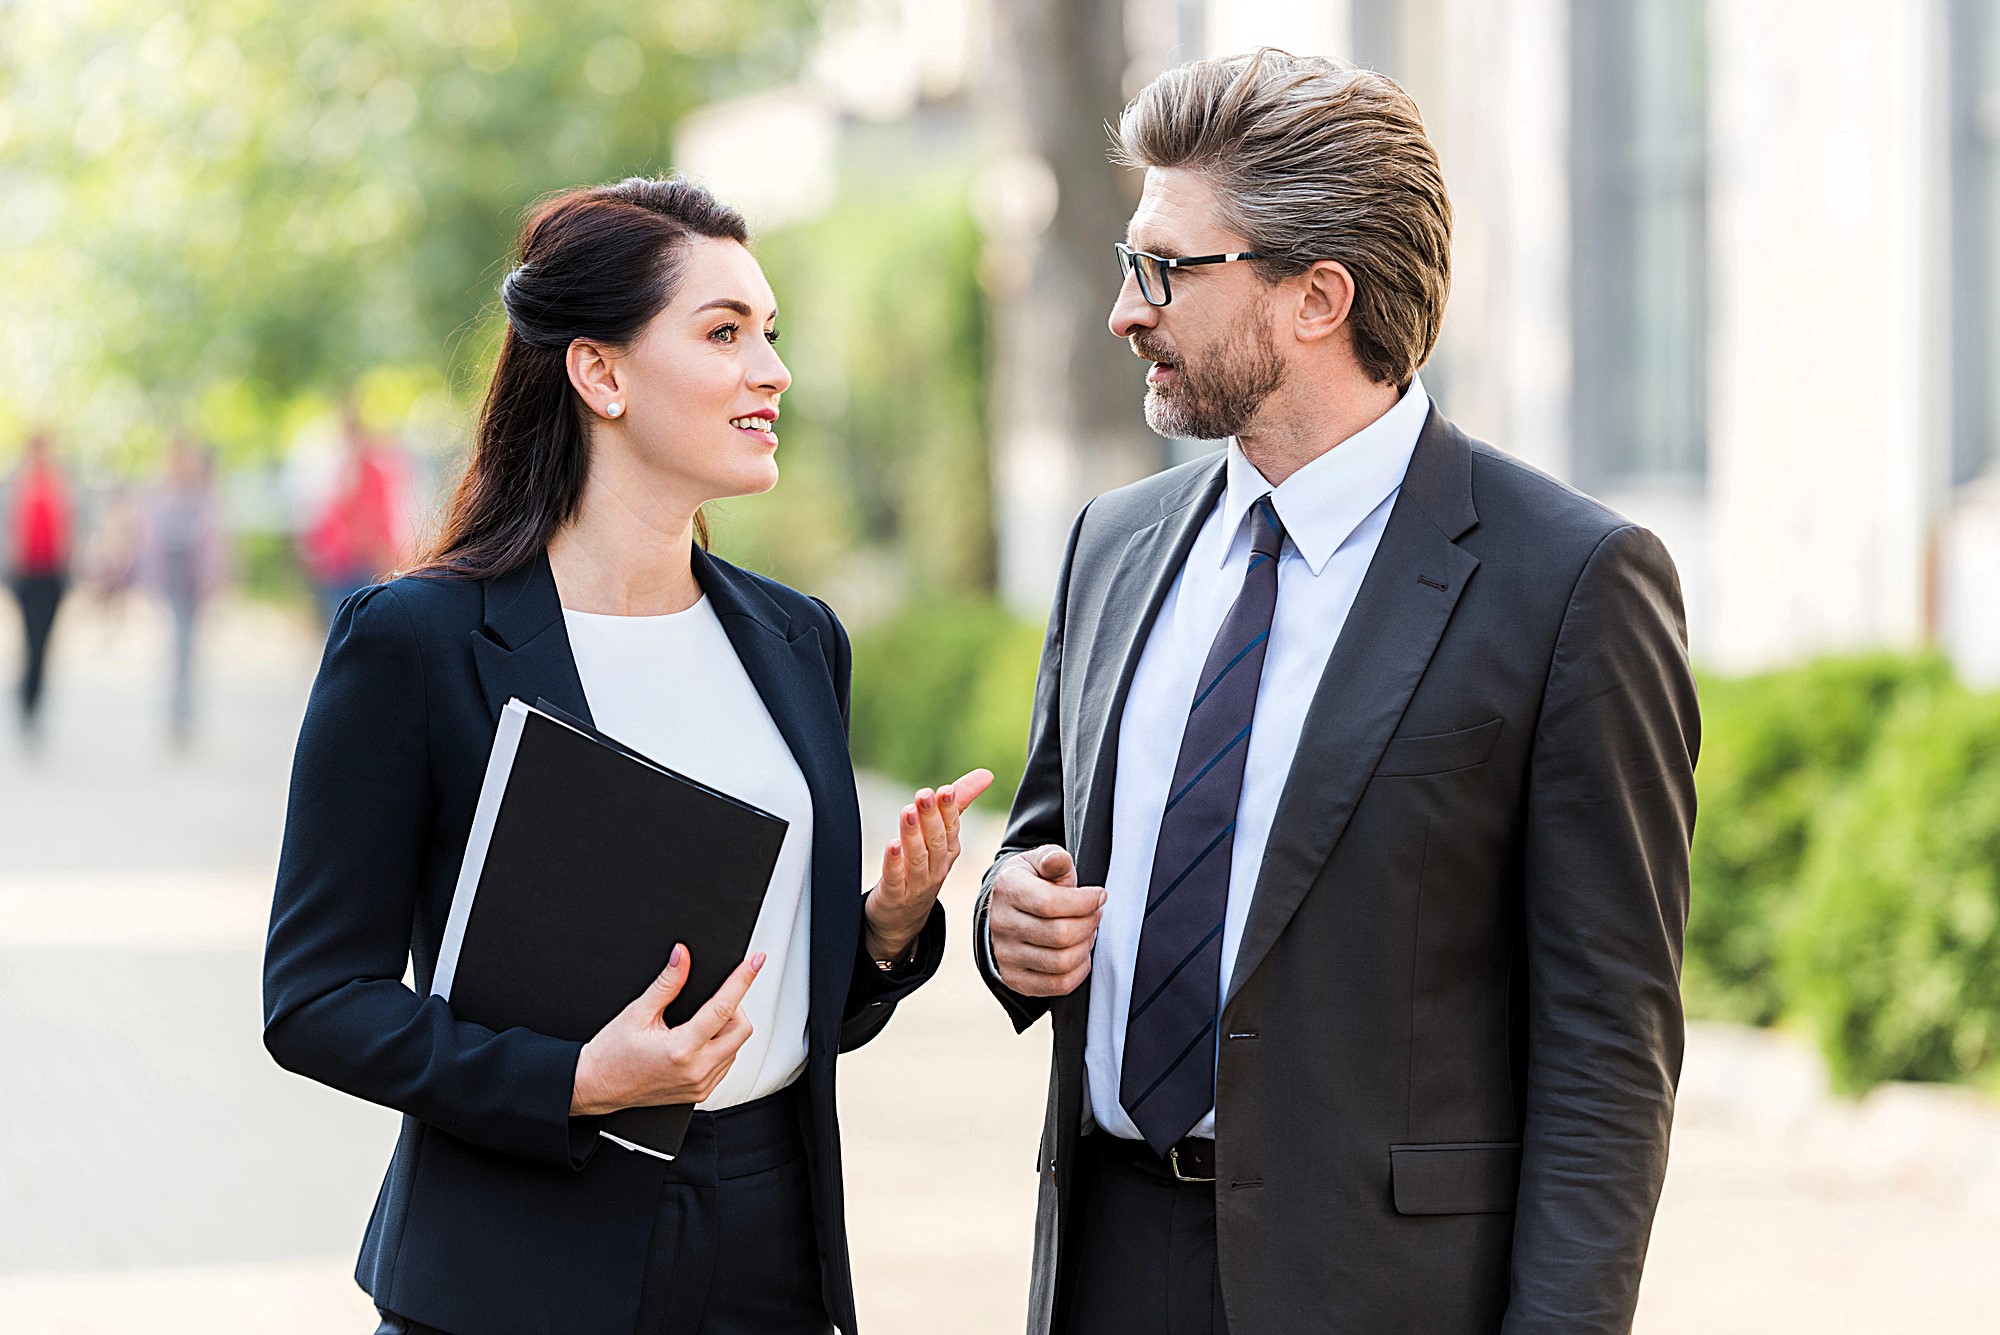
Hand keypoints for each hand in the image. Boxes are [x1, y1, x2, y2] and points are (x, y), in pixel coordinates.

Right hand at [570, 944, 764, 1115]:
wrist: (597, 1086)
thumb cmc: (611, 1055)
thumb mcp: (637, 1012)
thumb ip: (666, 983)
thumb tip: (682, 957)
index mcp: (681, 1049)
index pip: (723, 1008)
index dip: (742, 980)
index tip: (755, 962)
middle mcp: (696, 1071)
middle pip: (741, 1030)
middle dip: (734, 1008)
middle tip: (712, 998)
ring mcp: (700, 1085)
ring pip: (736, 1048)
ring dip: (728, 1029)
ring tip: (700, 1021)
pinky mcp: (700, 1093)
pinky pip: (726, 1064)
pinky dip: (722, 1047)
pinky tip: (700, 1040)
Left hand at [863, 768, 995, 961]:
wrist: (903, 918)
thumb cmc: (923, 869)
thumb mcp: (942, 837)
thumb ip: (959, 804)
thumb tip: (986, 774)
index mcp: (949, 852)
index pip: (952, 828)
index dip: (949, 810)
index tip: (946, 790)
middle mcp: (936, 868)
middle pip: (936, 841)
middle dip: (932, 816)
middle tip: (925, 794)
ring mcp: (916, 884)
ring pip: (918, 858)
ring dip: (913, 835)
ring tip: (908, 812)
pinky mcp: (894, 895)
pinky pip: (895, 878)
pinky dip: (894, 862)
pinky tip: (891, 845)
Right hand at [988, 845, 1104, 996]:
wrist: (1008, 909)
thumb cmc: (1033, 882)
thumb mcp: (1040, 861)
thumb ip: (1053, 859)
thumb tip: (1058, 861)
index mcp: (1008, 890)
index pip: (1050, 903)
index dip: (1084, 902)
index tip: (1099, 896)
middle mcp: (1001, 925)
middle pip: (1060, 935)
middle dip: (1089, 924)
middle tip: (1095, 914)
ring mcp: (1005, 955)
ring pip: (1061, 962)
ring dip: (1085, 946)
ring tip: (1087, 931)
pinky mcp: (1016, 979)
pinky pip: (1058, 985)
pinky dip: (1079, 970)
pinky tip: (1080, 953)